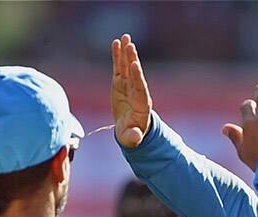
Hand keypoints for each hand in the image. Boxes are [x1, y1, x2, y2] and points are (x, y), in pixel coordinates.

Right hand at [111, 33, 151, 147]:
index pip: (140, 88)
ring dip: (126, 53)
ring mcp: (128, 86)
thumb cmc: (131, 134)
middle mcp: (136, 92)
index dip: (137, 77)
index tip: (135, 65)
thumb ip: (133, 137)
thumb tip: (135, 137)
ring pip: (127, 67)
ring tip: (126, 38)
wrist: (130, 128)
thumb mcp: (131, 138)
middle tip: (131, 45)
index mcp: (141, 105)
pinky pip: (119, 67)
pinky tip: (116, 42)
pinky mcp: (120, 83)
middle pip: (135, 74)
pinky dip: (118, 56)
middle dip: (133, 60)